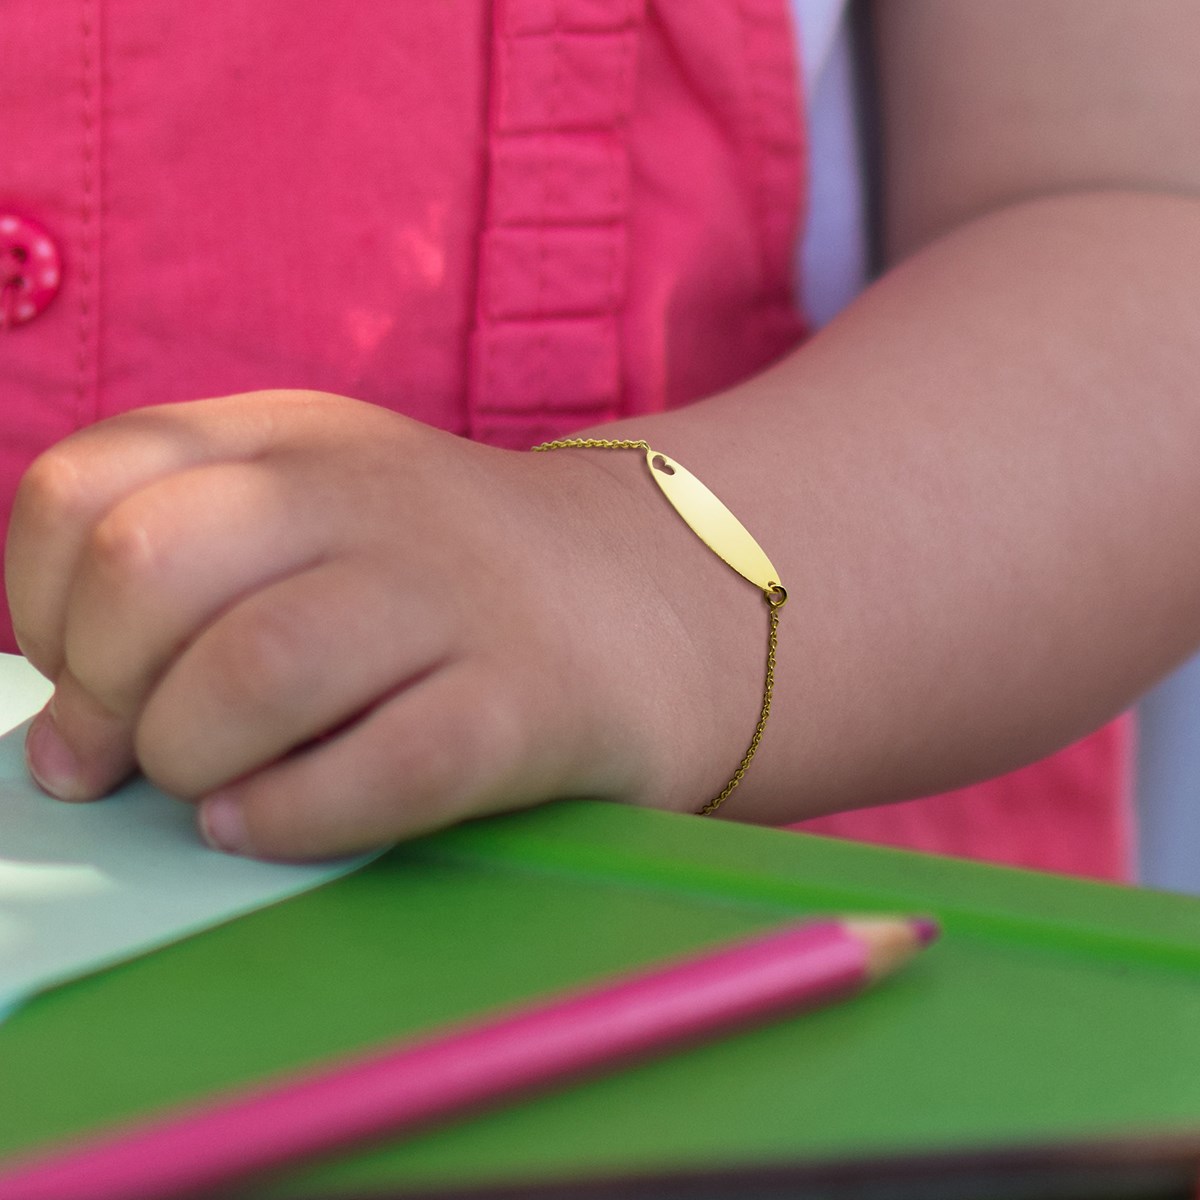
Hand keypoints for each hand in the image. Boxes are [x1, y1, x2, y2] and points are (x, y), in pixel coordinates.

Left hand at [6, 392, 747, 857]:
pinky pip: (381, 771)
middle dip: (101, 691)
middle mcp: (371, 496)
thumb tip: (62, 743)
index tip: (80, 673)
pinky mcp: (530, 702)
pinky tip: (270, 825)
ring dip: (191, 759)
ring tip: (214, 790)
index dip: (40, 603)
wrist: (658, 598)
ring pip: (256, 670)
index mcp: (298, 437)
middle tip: (132, 751)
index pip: (87, 486)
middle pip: (149, 568)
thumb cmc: (452, 584)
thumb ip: (185, 589)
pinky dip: (292, 818)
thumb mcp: (320, 519)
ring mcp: (458, 595)